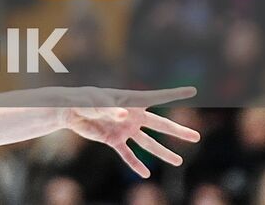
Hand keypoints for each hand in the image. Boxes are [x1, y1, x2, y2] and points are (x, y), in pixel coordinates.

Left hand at [63, 86, 200, 177]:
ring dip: (163, 152)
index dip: (175, 94)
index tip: (193, 91)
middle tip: (197, 137)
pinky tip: (145, 174)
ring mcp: (124, 129)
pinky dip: (135, 163)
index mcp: (131, 101)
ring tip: (179, 161)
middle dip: (178, 131)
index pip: (157, 97)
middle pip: (159, 125)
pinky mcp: (113, 139)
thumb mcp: (96, 103)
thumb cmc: (82, 100)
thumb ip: (110, 109)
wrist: (67, 110)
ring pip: (148, 143)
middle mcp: (132, 115)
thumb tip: (125, 114)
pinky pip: (127, 154)